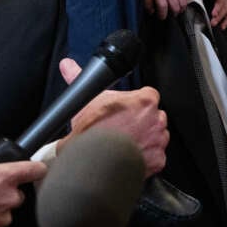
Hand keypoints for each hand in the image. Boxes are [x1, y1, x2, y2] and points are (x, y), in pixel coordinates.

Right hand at [61, 58, 168, 176]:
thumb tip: (67, 65)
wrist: (96, 161)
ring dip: (147, 140)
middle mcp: (157, 118)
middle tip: (124, 129)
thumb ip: (78, 78)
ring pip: (158, 137)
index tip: (127, 110)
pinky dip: (147, 158)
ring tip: (127, 144)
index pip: (148, 96)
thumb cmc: (93, 131)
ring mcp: (159, 140)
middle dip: (143, 122)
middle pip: (154, 116)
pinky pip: (157, 157)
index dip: (136, 104)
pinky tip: (131, 156)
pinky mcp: (159, 160)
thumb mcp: (85, 101)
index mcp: (144, 100)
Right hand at [128, 0, 186, 18]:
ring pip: (163, 10)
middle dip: (173, 14)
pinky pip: (149, 6)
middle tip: (170, 14)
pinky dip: (150, 9)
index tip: (178, 10)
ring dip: (162, 15)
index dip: (181, 9)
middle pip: (175, 8)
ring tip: (160, 15)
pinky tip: (150, 8)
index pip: (183, 3)